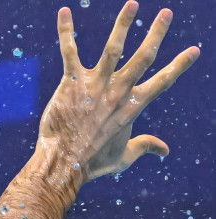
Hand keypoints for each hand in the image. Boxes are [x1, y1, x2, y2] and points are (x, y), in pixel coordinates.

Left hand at [38, 2, 198, 181]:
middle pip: (143, 57)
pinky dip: (65, 31)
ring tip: (132, 4)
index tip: (194, 50)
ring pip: (113, 48)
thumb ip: (145, 146)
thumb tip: (165, 150)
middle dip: (157, 33)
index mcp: (133, 106)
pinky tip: (63, 13)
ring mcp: (96, 85)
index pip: (162, 81)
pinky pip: (69, 52)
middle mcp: (118, 91)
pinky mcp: (71, 83)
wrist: (64, 164)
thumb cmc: (92, 163)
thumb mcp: (125, 157)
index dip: (179, 65)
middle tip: (166, 13)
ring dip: (123, 24)